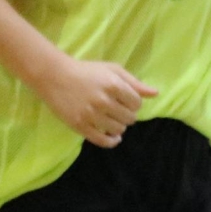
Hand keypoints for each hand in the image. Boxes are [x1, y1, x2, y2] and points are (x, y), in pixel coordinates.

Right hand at [34, 57, 157, 148]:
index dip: (134, 103)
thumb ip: (134, 82)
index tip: (127, 101)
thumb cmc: (86, 71)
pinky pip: (103, 141)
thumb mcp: (112, 70)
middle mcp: (103, 101)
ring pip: (118, 129)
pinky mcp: (80, 126)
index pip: (137, 103)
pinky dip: (112, 141)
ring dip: (120, 126)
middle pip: (129, 118)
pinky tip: (114, 137)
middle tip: (119, 110)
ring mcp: (91, 115)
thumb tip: (156, 94)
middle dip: (128, 115)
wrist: (55, 77)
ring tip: (113, 119)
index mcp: (113, 84)